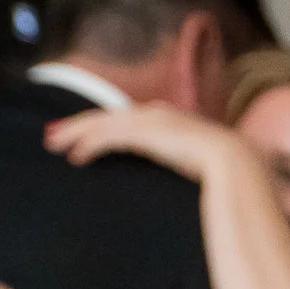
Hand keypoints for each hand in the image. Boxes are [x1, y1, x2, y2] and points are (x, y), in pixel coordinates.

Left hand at [42, 101, 231, 182]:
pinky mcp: (144, 134)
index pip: (125, 119)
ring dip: (75, 132)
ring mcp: (149, 122)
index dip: (100, 126)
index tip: (81, 137)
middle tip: (52, 135)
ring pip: (102, 123)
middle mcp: (155, 114)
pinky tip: (76, 155)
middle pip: (106, 116)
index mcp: (168, 118)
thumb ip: (181, 161)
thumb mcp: (198, 162)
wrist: (237, 165)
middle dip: (77, 125)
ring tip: (53, 143)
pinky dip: (89, 144)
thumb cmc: (226, 171)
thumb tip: (181, 174)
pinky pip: (109, 137)